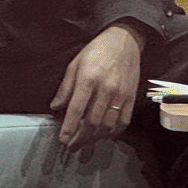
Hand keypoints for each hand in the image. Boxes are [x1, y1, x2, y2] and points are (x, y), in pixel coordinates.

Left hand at [50, 22, 145, 150]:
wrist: (124, 41)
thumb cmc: (97, 51)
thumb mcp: (75, 63)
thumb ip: (65, 87)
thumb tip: (56, 107)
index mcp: (88, 78)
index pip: (77, 109)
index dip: (69, 127)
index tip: (63, 139)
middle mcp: (105, 88)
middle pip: (92, 122)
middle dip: (80, 138)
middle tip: (71, 146)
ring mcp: (120, 94)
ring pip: (107, 126)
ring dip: (94, 138)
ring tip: (85, 142)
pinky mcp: (131, 98)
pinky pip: (123, 122)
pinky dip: (113, 133)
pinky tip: (104, 135)